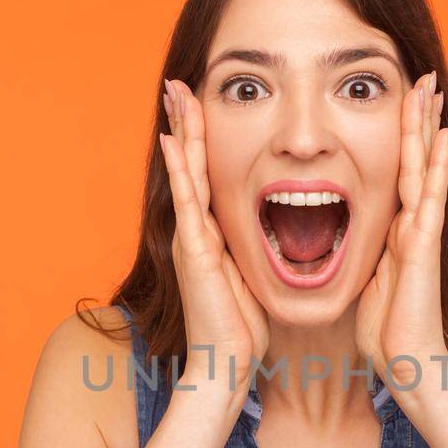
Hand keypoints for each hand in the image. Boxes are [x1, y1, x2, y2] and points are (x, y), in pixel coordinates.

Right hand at [160, 78, 268, 388]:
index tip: (203, 105)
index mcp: (214, 235)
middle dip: (186, 123)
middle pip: (191, 163)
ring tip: (174, 93)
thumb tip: (276, 239)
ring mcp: (192, 238)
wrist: (227, 365)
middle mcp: (198, 230)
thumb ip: (256, 255)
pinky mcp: (194, 251)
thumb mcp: (253, 279)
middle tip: (179, 82)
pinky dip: (179, 168)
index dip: (204, 140)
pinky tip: (171, 139)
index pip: (209, 175)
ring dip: (180, 131)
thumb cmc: (243, 330)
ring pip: (186, 172)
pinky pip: (187, 200)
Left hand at [356, 70, 447, 389]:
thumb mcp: (367, 284)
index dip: (400, 140)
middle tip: (423, 79)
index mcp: (396, 233)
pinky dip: (435, 162)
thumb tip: (343, 245)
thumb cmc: (386, 333)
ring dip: (427, 128)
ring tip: (431, 90)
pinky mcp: (423, 244)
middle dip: (418, 121)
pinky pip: (428, 194)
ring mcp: (421, 231)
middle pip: (415, 161)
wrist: (406, 363)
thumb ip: (364, 259)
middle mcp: (412, 225)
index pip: (398, 174)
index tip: (401, 105)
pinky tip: (442, 133)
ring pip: (423, 167)